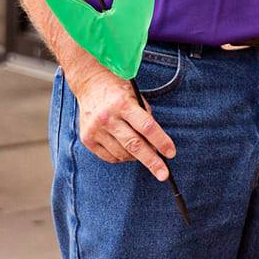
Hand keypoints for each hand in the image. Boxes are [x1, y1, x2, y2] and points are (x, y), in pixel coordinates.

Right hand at [67, 61, 176, 180]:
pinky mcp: (87, 139)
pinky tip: (126, 150)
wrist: (90, 84)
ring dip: (136, 157)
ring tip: (142, 152)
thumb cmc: (119, 91)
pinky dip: (122, 157)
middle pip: (134, 145)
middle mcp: (107, 118)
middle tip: (164, 175)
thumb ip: (145, 118)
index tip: (171, 154)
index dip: (161, 141)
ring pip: (122, 154)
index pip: (147, 127)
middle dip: (152, 162)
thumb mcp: (136, 97)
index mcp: (123, 104)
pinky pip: (110, 157)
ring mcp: (95, 130)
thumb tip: (155, 146)